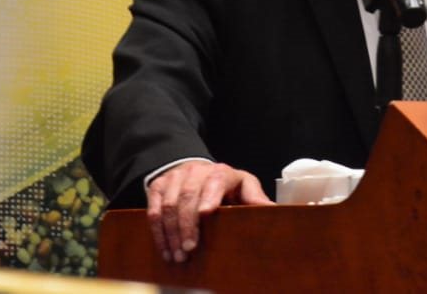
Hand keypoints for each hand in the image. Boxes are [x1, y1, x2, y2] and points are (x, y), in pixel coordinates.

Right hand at [146, 160, 272, 262]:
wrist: (196, 171)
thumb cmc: (225, 184)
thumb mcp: (244, 186)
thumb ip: (254, 197)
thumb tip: (273, 210)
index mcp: (221, 172)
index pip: (215, 181)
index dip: (209, 196)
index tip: (206, 214)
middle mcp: (195, 171)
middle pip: (187, 196)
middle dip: (187, 225)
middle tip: (189, 249)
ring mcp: (175, 177)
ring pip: (168, 204)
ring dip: (171, 232)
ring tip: (177, 255)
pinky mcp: (158, 186)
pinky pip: (153, 209)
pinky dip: (157, 231)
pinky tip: (164, 248)